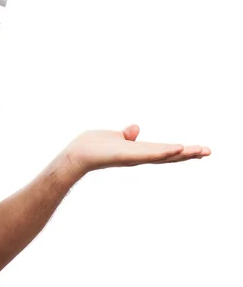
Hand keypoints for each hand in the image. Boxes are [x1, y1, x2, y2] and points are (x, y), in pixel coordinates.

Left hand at [62, 124, 210, 176]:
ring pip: (162, 155)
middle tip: (209, 151)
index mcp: (138, 151)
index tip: (200, 149)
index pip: (164, 151)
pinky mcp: (126, 155)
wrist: (76, 154)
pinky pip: (147, 153)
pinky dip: (163, 151)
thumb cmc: (92, 147)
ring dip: (181, 153)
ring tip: (199, 150)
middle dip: (189, 154)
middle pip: (168, 156)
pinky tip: (177, 148)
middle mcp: (138, 156)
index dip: (182, 151)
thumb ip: (126, 135)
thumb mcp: (113, 137)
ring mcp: (134, 157)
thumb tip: (135, 129)